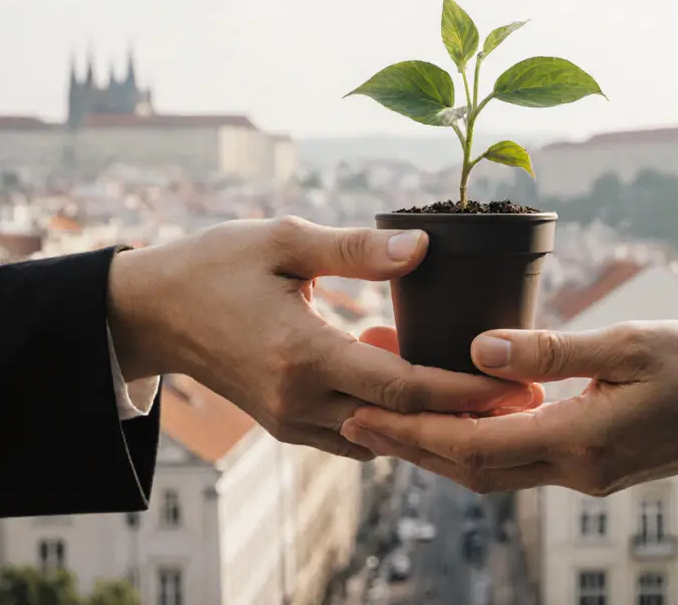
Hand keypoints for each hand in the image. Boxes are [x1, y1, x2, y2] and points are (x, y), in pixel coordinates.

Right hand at [105, 216, 541, 459]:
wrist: (154, 312)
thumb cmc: (216, 265)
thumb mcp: (285, 241)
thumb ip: (356, 250)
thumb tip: (424, 246)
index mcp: (302, 355)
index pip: (403, 387)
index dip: (465, 389)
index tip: (517, 381)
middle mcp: (299, 402)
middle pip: (403, 422)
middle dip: (465, 413)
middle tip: (524, 394)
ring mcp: (291, 422)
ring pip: (381, 437)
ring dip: (428, 417)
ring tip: (482, 387)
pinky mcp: (287, 425)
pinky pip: (355, 435)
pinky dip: (392, 417)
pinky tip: (416, 378)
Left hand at [340, 320, 677, 493]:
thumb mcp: (630, 343)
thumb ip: (552, 351)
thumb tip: (477, 350)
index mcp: (581, 442)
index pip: (475, 445)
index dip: (413, 430)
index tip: (361, 409)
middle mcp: (574, 469)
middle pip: (470, 469)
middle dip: (408, 445)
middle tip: (351, 415)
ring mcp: (582, 473)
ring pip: (490, 470)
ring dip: (436, 447)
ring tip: (388, 414)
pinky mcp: (589, 464)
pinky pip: (515, 461)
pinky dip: (475, 443)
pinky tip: (455, 416)